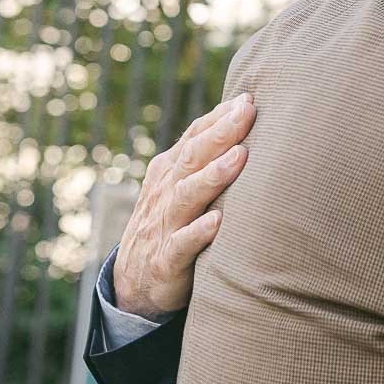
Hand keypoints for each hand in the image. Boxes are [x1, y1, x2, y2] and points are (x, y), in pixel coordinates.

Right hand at [113, 93, 255, 319]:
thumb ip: (205, 162)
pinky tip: (218, 222)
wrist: (134, 285)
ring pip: (187, 196)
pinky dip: (199, 233)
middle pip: (192, 158)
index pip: (194, 138)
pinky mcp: (167, 261)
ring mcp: (164, 226)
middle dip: (221, 133)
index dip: (218, 118)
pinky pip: (182, 245)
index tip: (247, 99)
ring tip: (240, 156)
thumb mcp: (182, 190)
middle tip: (248, 112)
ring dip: (213, 175)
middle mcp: (165, 194)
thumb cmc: (172, 228)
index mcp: (170, 173)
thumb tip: (242, 124)